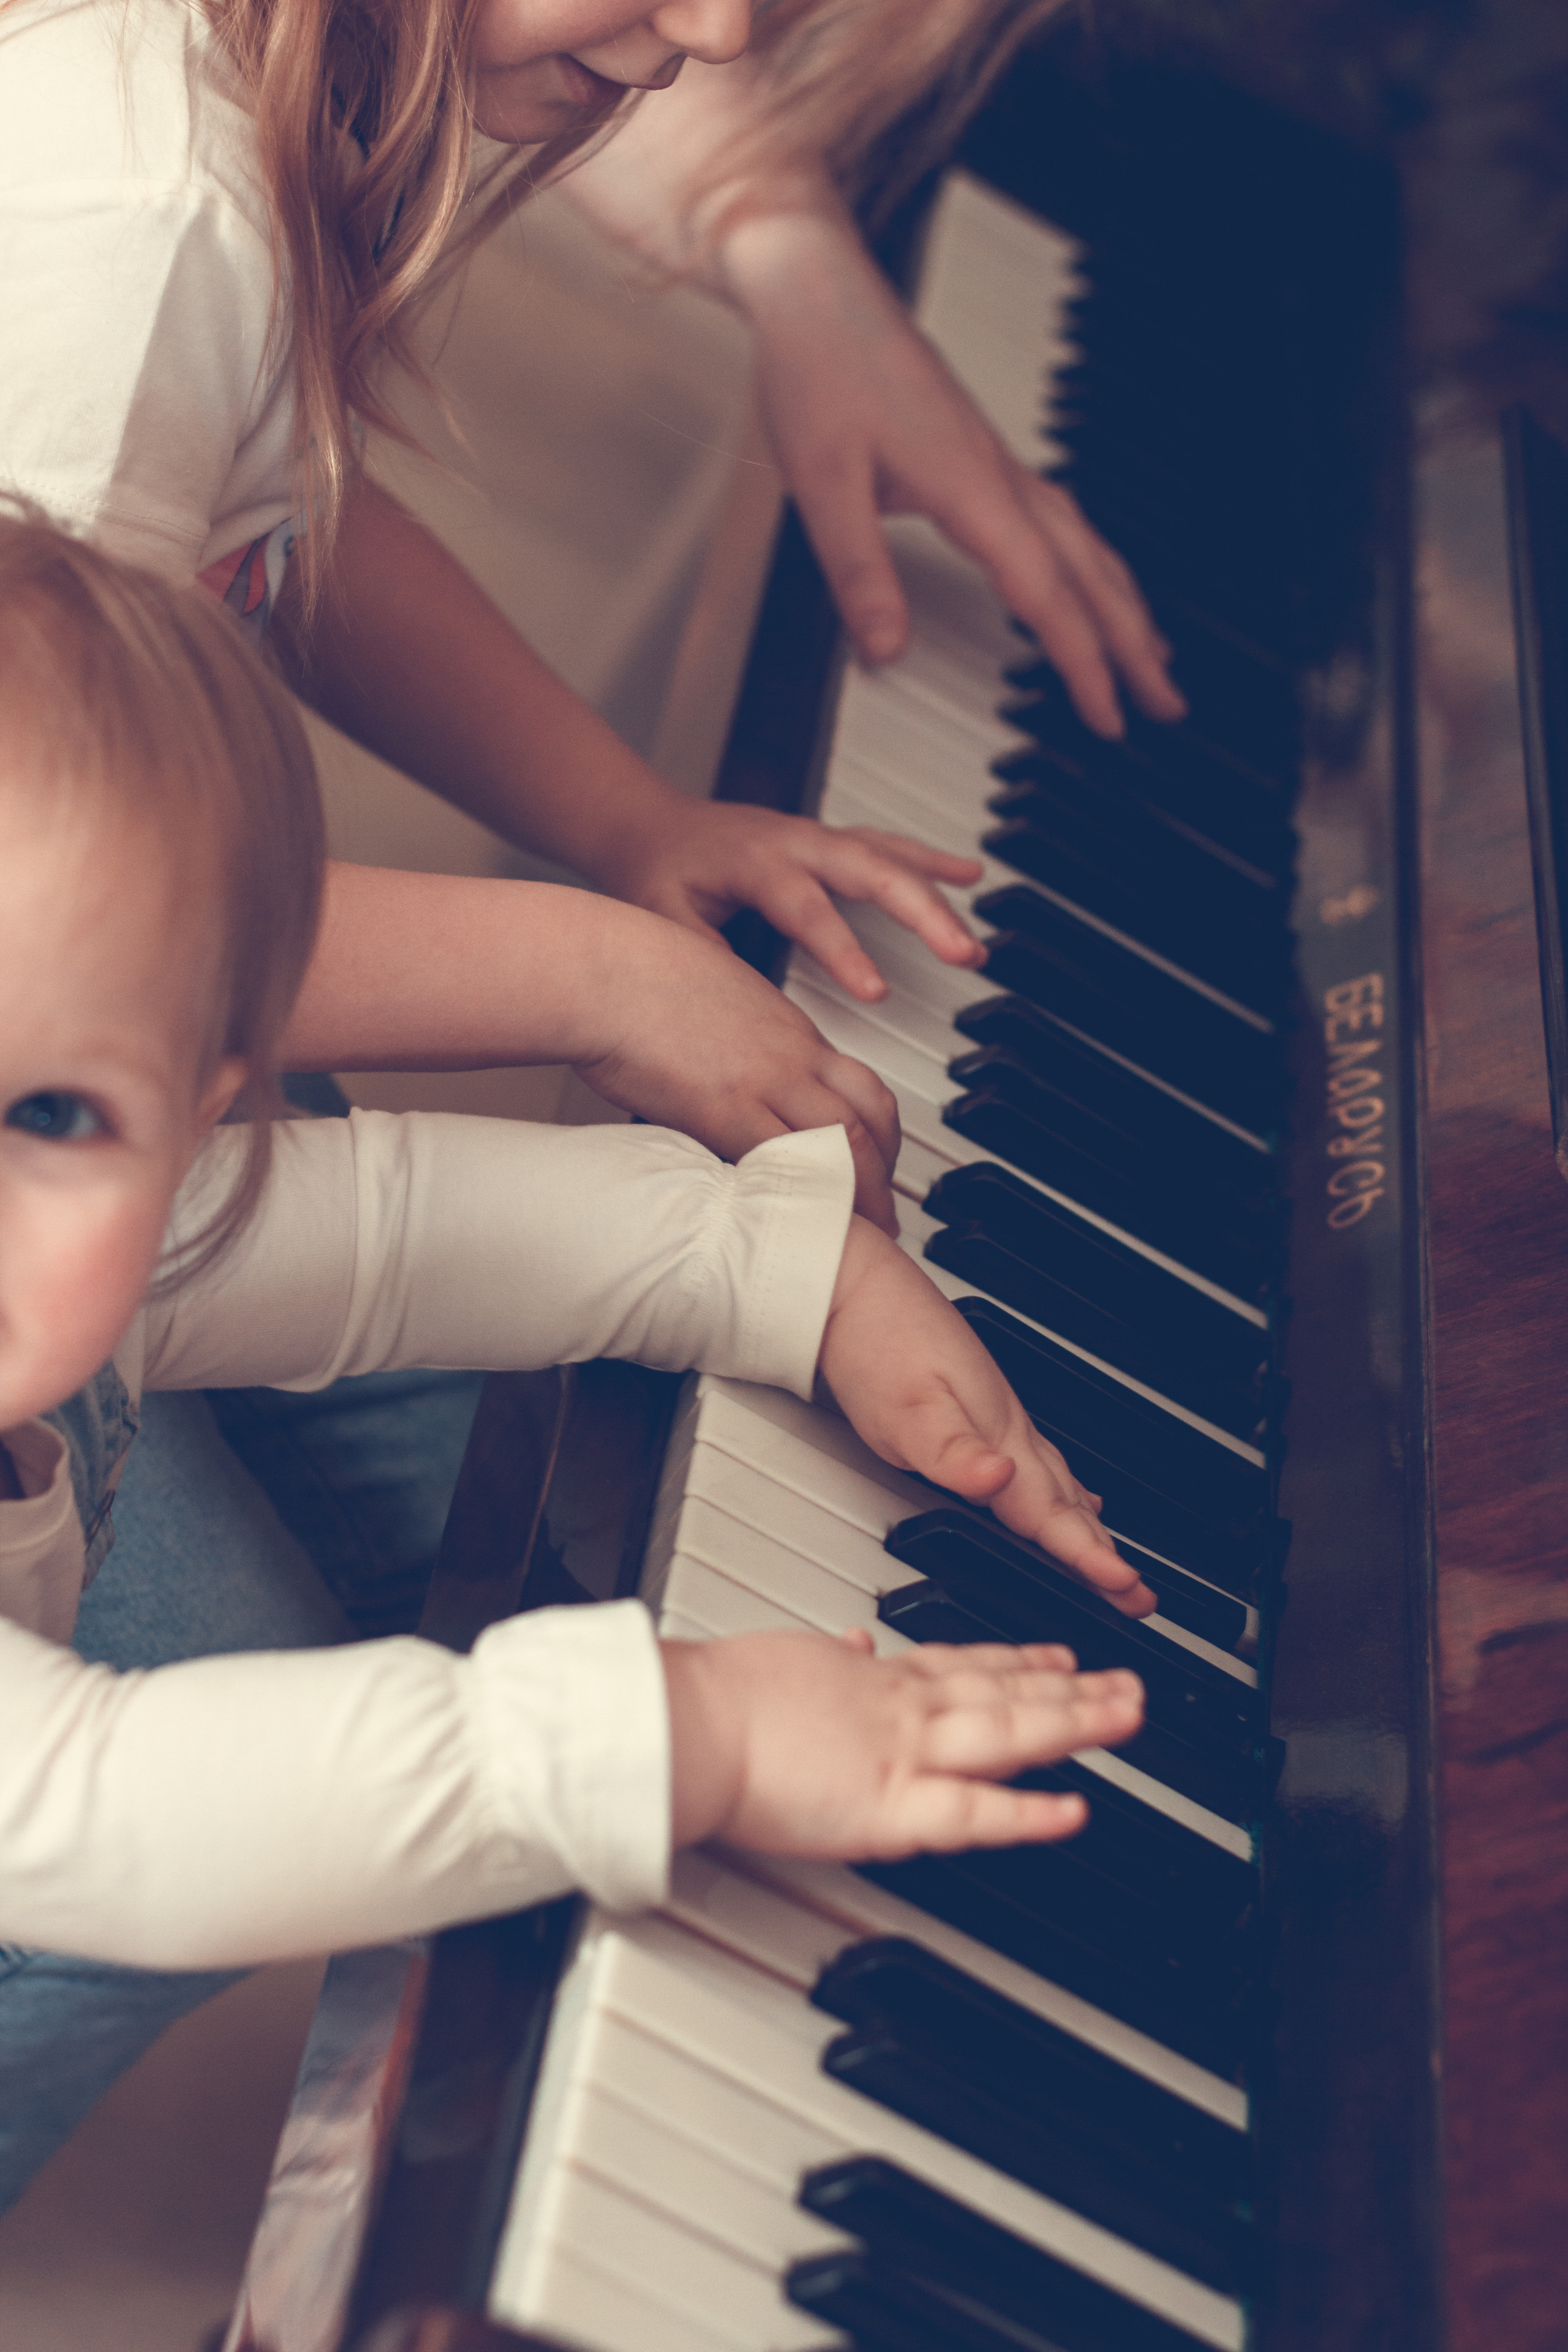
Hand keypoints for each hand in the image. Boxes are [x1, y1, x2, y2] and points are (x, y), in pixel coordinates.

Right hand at [284, 870, 902, 1233]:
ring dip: (863, 1193)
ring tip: (866, 1236)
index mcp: (786, 1031)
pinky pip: (787, 1158)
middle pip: (870, 1114)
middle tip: (889, 1214)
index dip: (879, 1132)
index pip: (859, 1084)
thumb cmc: (631, 979)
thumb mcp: (705, 1008)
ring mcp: (763, 1079)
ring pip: (845, 1140)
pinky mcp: (725, 1105)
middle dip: (888, 1170)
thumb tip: (724, 1084)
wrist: (600, 965)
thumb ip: (730, 1048)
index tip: (877, 1166)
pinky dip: (810, 1194)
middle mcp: (790, 1053)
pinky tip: (814, 1226)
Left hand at [594, 794, 983, 1004]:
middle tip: (962, 956)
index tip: (878, 993)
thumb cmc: (657, 876)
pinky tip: (970, 876)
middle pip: (872, 870)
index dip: (845, 950)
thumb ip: (705, 959)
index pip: (808, 907)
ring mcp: (819, 837)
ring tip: (972, 943)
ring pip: (891, 858)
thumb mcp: (663, 919)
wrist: (651, 826)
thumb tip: (745, 1013)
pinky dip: (931, 860)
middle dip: (923, 913)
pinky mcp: (831, 841)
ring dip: (937, 898)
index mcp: (754, 861)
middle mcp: (796, 841)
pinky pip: (890, 847)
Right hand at [663, 1626, 1144, 1858]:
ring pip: (1010, 1733)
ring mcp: (906, 1753)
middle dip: (1074, 1690)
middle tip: (1130, 1684)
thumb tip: (850, 1640)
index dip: (1020, 1661)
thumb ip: (832, 1656)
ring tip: (1128, 1719)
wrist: (695, 1723)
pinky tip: (1073, 1811)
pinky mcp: (893, 1805)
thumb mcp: (791, 1656)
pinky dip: (1027, 1812)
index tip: (1059, 1657)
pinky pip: (975, 1811)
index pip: (965, 1664)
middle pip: (1006, 1692)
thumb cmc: (723, 1697)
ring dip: (1076, 1725)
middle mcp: (904, 1708)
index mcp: (876, 1676)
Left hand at [723, 210, 1184, 740]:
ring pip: (1087, 543)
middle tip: (1165, 702)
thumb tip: (886, 648)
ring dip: (1125, 604)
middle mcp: (1000, 473)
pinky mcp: (983, 453)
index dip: (1082, 661)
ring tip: (1153, 654)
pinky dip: (1093, 563)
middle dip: (1133, 644)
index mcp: (971, 486)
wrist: (814, 289)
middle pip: (1090, 573)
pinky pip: (1063, 520)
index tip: (1107, 712)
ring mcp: (998, 462)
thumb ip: (859, 574)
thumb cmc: (818, 370)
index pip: (1046, 594)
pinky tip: (1096, 581)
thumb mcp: (820, 485)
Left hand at [819, 1217, 1158, 1613]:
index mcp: (996, 1432)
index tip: (1125, 1588)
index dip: (1085, 1555)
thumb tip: (998, 1480)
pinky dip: (1062, 1491)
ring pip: (1056, 1484)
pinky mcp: (979, 1409)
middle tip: (1140, 1596)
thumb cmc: (874, 1344)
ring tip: (1113, 1561)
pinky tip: (1071, 1498)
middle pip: (1064, 1503)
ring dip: (1086, 1527)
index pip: (1048, 1511)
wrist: (850, 1285)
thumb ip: (952, 1453)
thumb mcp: (905, 1408)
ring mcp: (996, 1415)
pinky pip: (1038, 1463)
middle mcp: (1006, 1426)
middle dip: (1101, 1551)